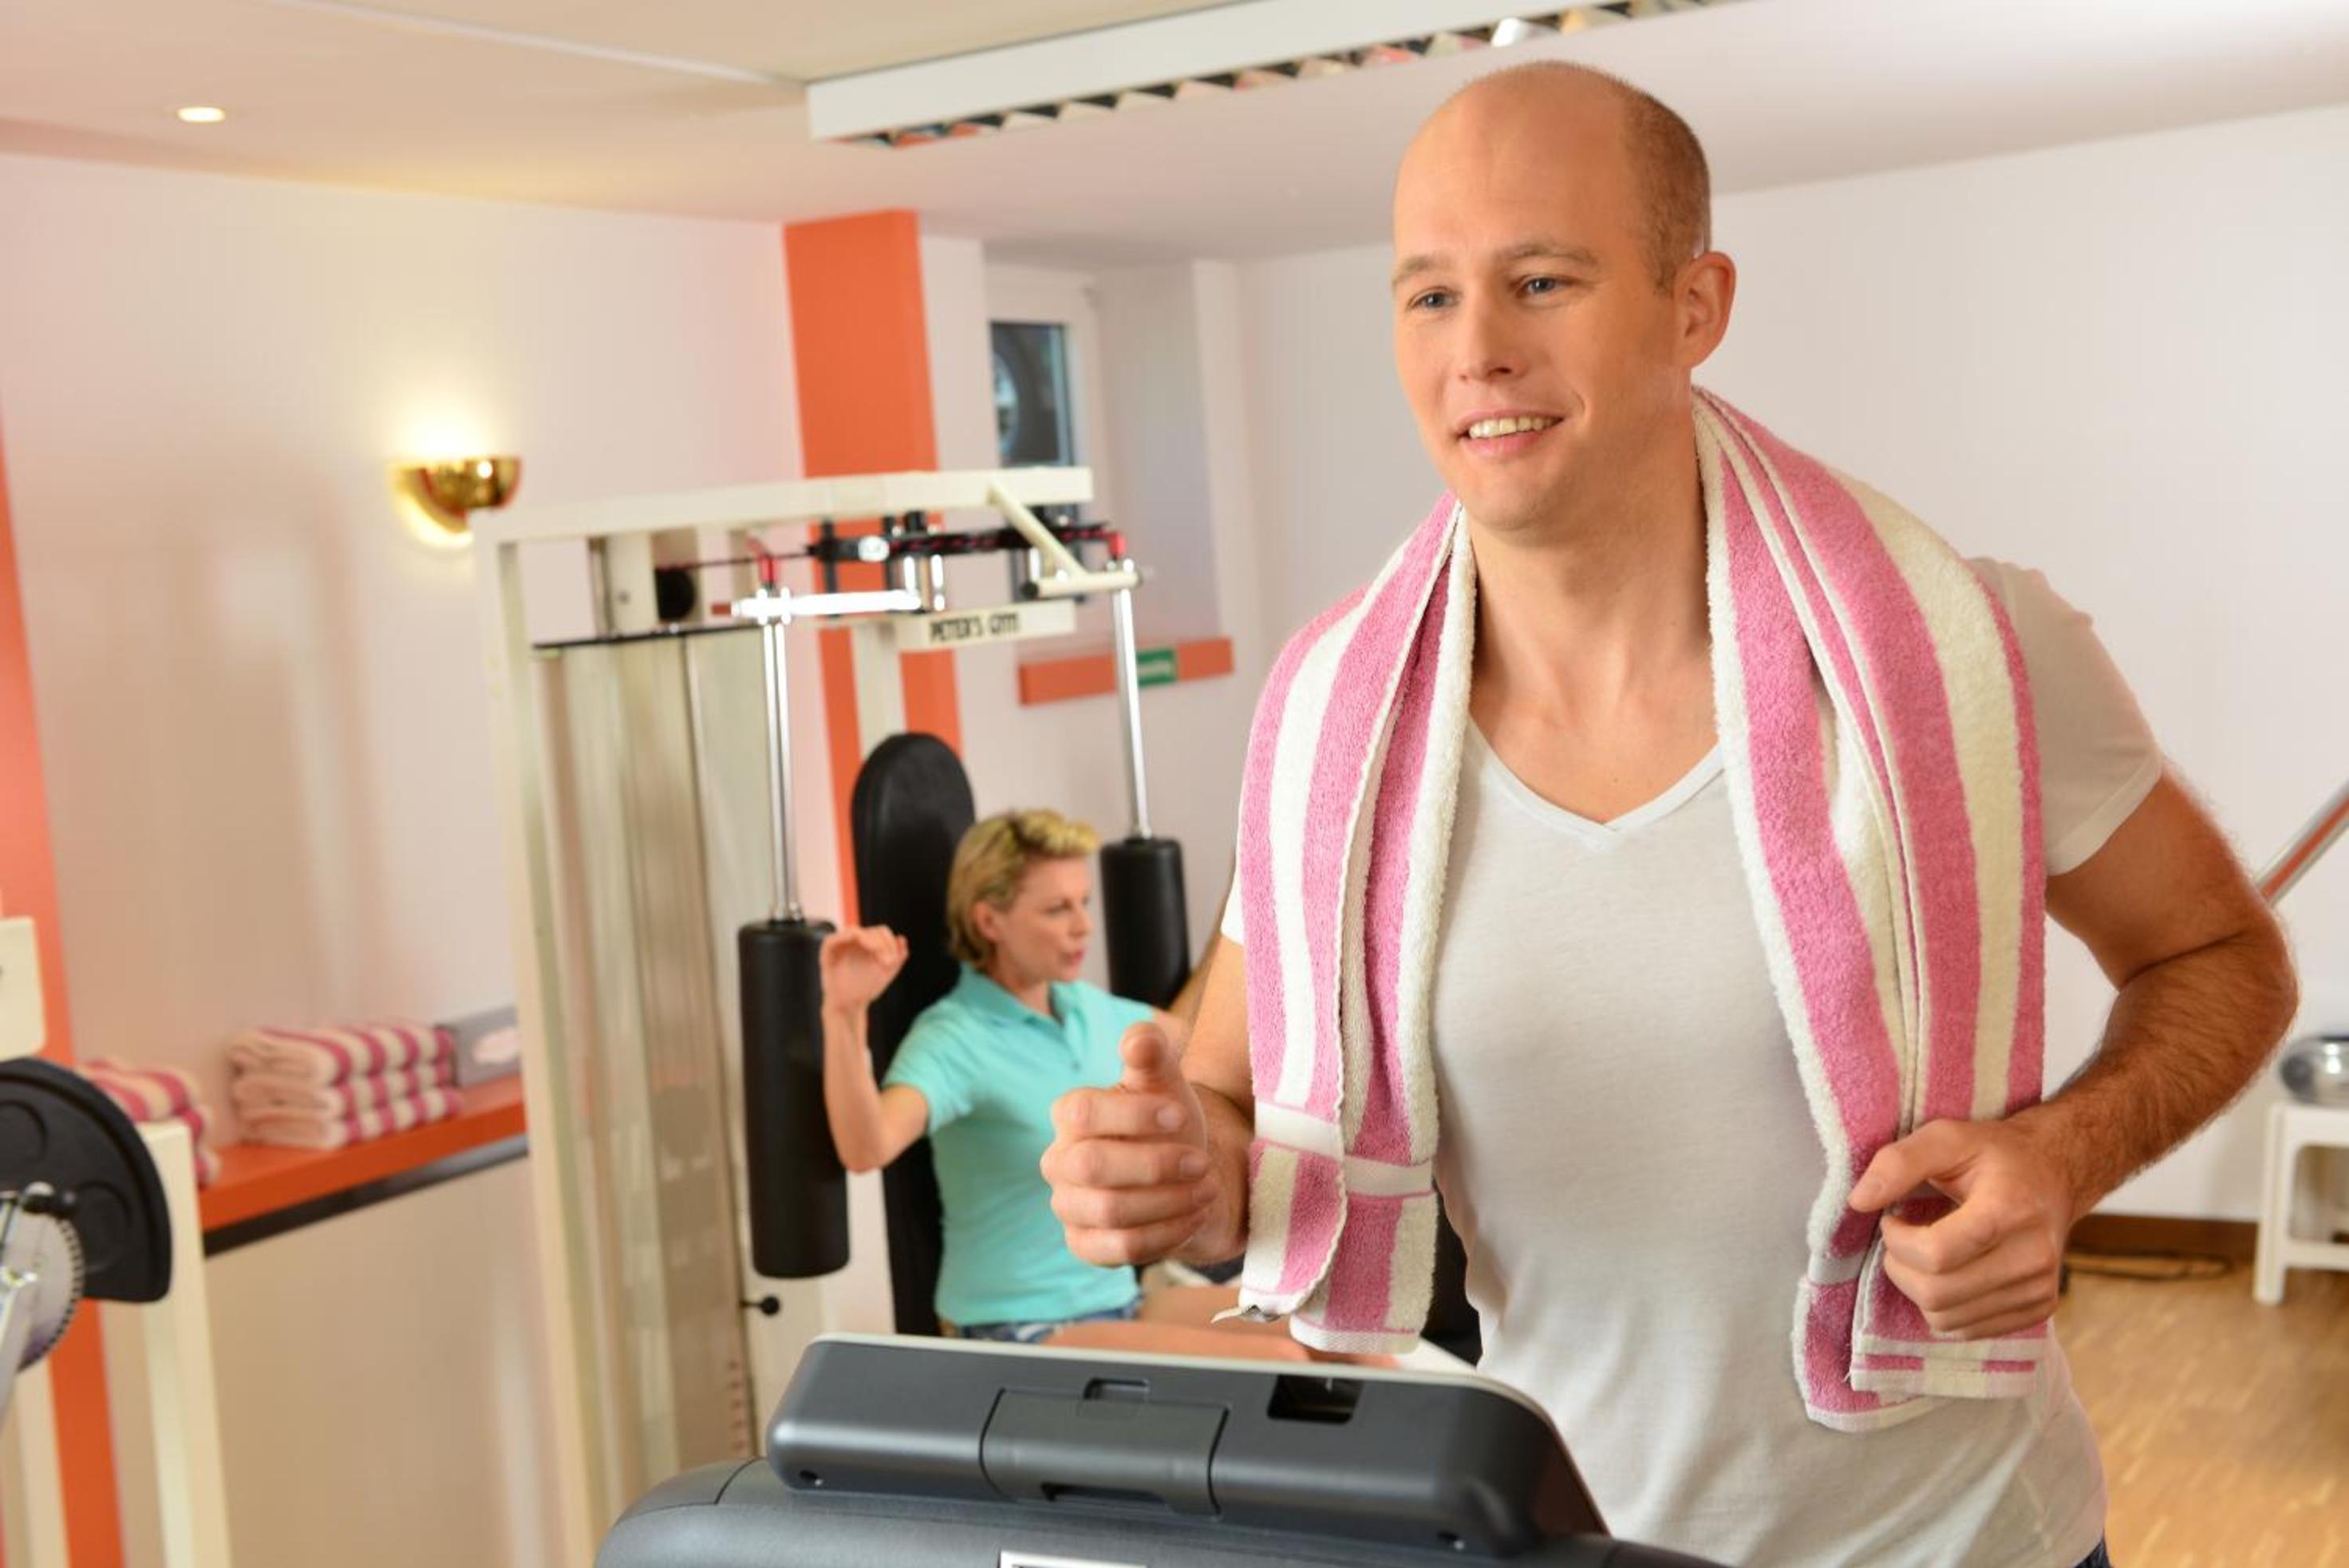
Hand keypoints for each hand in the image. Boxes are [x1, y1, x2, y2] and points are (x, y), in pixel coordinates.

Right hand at [819, 926, 906, 1012]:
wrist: (850, 1005)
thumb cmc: (866, 988)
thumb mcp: (886, 973)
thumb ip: (897, 957)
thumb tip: (902, 938)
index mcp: (868, 943)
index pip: (881, 932)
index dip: (890, 943)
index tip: (893, 961)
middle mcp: (854, 941)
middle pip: (872, 931)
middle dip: (884, 945)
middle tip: (889, 963)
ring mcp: (841, 944)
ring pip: (855, 932)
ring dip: (870, 942)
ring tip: (879, 959)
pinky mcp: (827, 952)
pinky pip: (832, 939)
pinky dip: (844, 939)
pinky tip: (858, 950)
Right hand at [1041, 1021, 1216, 1266]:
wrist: (1182, 1174)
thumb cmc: (1167, 1122)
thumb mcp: (1166, 1083)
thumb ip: (1151, 1055)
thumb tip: (1139, 1040)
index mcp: (1070, 1115)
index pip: (1082, 1112)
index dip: (1131, 1115)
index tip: (1178, 1114)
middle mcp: (1059, 1162)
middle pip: (1091, 1166)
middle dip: (1154, 1165)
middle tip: (1202, 1162)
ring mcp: (1069, 1206)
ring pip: (1109, 1211)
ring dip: (1168, 1202)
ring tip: (1207, 1188)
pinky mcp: (1086, 1244)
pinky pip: (1119, 1249)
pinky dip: (1165, 1234)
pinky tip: (1194, 1216)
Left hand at [1849, 1118, 2080, 1340]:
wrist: (2056, 1173)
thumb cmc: (1994, 1154)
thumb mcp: (1945, 1137)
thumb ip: (1898, 1163)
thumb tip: (1858, 1202)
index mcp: (2010, 1210)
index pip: (1936, 1254)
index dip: (1897, 1241)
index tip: (1892, 1219)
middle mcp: (2032, 1257)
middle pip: (1937, 1293)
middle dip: (1900, 1268)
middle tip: (1901, 1239)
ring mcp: (2039, 1289)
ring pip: (1946, 1318)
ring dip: (1918, 1288)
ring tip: (1925, 1253)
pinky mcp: (2038, 1309)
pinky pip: (1966, 1329)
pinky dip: (1944, 1306)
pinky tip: (1950, 1271)